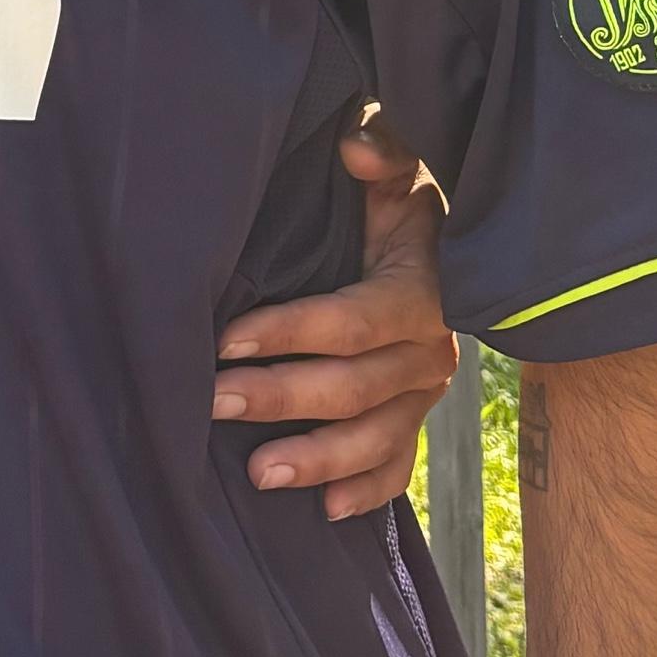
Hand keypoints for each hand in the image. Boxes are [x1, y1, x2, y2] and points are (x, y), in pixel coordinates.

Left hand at [211, 109, 458, 518]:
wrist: (443, 249)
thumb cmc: (396, 204)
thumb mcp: (399, 172)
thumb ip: (384, 153)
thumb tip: (357, 146)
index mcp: (416, 295)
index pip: (349, 322)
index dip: (290, 332)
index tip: (226, 337)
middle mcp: (426, 353)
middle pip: (351, 387)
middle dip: (280, 397)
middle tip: (213, 402)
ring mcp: (421, 395)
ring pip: (373, 438)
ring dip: (316, 459)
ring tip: (258, 473)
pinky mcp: (413, 418)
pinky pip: (396, 466)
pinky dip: (364, 490)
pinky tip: (323, 510)